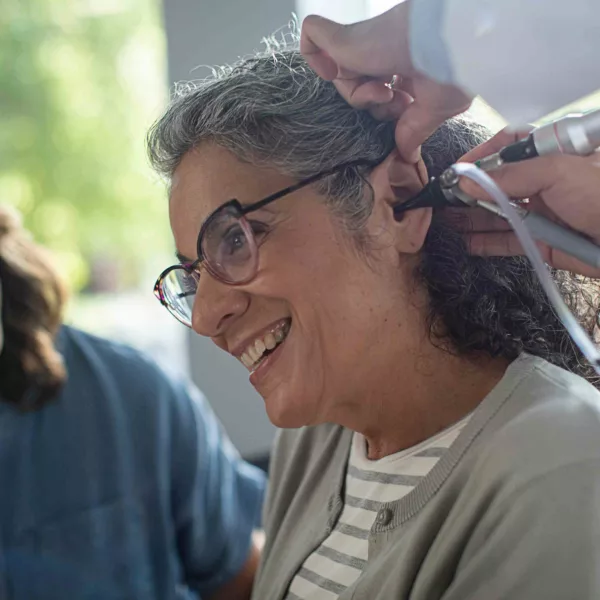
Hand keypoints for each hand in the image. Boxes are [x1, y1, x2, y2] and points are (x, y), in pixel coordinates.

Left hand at [300, 3, 472, 162]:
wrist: (446, 43)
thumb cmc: (452, 69)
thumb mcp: (437, 109)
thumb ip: (415, 131)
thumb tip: (408, 155)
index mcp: (406, 65)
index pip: (385, 94)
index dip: (392, 110)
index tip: (408, 108)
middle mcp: (382, 53)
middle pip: (362, 92)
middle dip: (377, 108)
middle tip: (395, 101)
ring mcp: (361, 46)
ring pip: (341, 80)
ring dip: (361, 97)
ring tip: (384, 91)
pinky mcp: (342, 39)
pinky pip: (312, 40)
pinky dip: (315, 57)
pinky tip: (334, 69)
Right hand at [454, 128, 599, 276]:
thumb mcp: (558, 171)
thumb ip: (510, 175)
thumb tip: (465, 181)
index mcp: (553, 154)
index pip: (510, 145)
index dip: (482, 155)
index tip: (456, 169)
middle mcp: (544, 181)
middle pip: (498, 182)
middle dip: (469, 190)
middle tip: (442, 199)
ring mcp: (541, 212)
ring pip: (497, 213)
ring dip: (471, 217)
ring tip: (444, 220)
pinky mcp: (540, 241)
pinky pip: (506, 240)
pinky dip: (484, 242)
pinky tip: (464, 242)